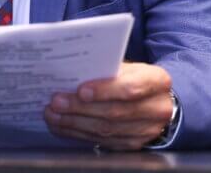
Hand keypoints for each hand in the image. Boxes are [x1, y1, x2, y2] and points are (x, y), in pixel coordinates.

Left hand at [44, 62, 172, 150]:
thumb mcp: (128, 66)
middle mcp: (157, 108)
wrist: (154, 99)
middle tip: (57, 102)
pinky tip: (63, 125)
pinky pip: (102, 141)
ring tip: (53, 114)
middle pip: (114, 112)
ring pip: (106, 130)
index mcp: (157, 81)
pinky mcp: (133, 144)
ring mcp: (147, 131)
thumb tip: (72, 72)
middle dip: (81, 108)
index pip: (131, 88)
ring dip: (74, 123)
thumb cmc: (135, 77)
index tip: (80, 90)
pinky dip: (78, 134)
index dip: (104, 90)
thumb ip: (108, 68)